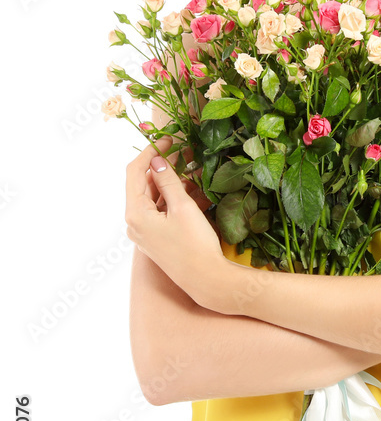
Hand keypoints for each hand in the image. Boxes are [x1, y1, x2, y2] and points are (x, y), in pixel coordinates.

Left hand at [125, 135, 222, 298]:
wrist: (206, 280)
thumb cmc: (194, 244)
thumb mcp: (182, 207)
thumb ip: (168, 180)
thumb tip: (157, 159)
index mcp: (135, 214)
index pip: (134, 172)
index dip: (150, 152)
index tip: (169, 139)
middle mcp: (135, 224)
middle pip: (143, 185)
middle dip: (162, 166)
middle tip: (184, 152)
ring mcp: (145, 232)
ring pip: (154, 198)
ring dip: (171, 182)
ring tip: (192, 168)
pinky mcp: (157, 238)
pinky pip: (162, 211)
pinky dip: (174, 198)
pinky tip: (193, 189)